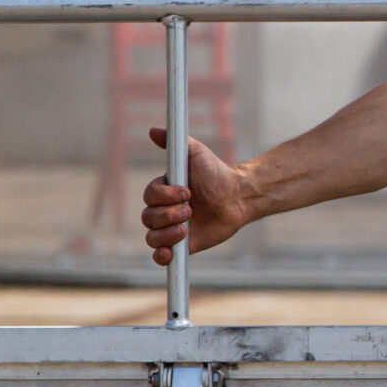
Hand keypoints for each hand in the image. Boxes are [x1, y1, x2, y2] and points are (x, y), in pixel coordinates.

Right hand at [140, 129, 251, 265]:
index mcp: (163, 190)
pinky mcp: (182, 245)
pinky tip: (168, 253)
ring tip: (186, 228)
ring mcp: (171, 228)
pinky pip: (161, 255)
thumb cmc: (217, 173)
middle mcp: (164, 210)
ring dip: (166, 234)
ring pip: (152, 237)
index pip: (149, 196)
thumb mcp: (196, 153)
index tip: (187, 192)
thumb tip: (153, 130)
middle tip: (191, 209)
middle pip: (148, 217)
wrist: (238, 196)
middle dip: (169, 214)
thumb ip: (175, 142)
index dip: (165, 196)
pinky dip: (161, 256)